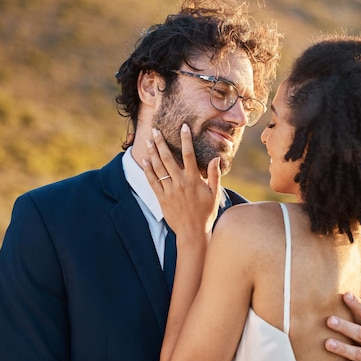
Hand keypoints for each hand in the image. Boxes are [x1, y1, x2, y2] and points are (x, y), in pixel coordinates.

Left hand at [142, 124, 221, 238]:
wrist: (192, 232)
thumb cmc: (206, 213)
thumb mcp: (215, 194)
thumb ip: (215, 176)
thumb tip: (216, 159)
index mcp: (194, 180)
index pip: (189, 155)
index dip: (185, 139)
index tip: (183, 127)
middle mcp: (180, 183)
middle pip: (168, 158)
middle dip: (161, 143)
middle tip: (155, 131)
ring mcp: (169, 190)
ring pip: (158, 168)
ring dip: (152, 153)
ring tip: (148, 141)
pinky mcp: (161, 198)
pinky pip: (152, 181)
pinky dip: (148, 170)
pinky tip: (145, 161)